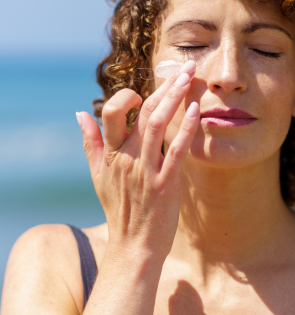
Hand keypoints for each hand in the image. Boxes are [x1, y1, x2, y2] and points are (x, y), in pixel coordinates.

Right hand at [76, 60, 198, 257]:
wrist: (133, 247)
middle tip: (185, 67)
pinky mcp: (165, 184)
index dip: (129, 94)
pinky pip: (176, 151)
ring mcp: (146, 170)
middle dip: (165, 86)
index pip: (113, 111)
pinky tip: (195, 110)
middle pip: (143, 111)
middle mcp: (127, 157)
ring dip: (175, 98)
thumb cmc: (119, 208)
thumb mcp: (97, 175)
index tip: (147, 89)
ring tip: (189, 77)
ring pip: (157, 124)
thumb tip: (79, 113)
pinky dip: (185, 129)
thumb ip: (89, 142)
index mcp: (111, 153)